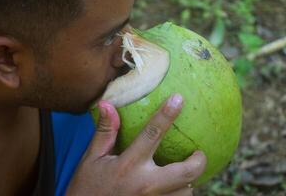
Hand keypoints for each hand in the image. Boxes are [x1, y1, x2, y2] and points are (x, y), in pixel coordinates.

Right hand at [66, 94, 206, 195]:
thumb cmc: (87, 188)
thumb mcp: (91, 159)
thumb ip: (104, 133)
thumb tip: (107, 104)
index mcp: (128, 165)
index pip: (152, 134)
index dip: (167, 115)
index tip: (179, 99)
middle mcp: (145, 184)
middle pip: (185, 173)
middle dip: (198, 161)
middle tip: (198, 153)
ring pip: (185, 191)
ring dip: (187, 181)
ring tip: (183, 173)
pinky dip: (180, 193)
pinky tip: (173, 188)